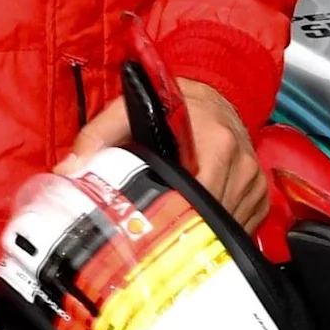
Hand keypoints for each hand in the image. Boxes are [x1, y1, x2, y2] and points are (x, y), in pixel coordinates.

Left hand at [61, 79, 269, 229]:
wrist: (214, 89)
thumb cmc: (173, 104)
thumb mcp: (128, 111)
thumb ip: (97, 137)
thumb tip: (68, 169)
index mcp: (213, 142)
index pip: (197, 197)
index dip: (174, 217)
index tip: (152, 229)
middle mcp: (240, 161)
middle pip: (214, 216)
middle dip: (187, 229)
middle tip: (159, 240)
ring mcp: (253, 178)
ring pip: (230, 224)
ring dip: (205, 231)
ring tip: (179, 231)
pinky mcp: (260, 190)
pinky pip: (244, 224)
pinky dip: (223, 228)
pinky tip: (203, 223)